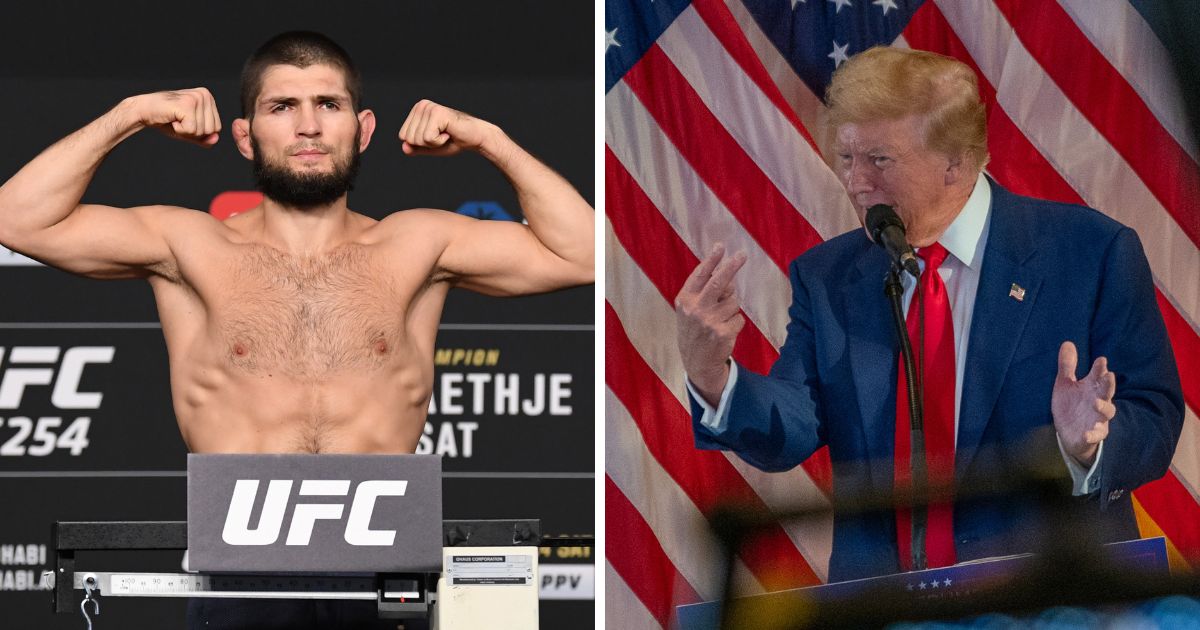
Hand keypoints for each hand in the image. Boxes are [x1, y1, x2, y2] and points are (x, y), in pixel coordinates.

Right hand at [130, 88, 220, 146]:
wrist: (143, 111)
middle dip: (194, 132)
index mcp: (208, 98)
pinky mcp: (187, 105)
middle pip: (212, 130)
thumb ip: (204, 138)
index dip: (200, 132)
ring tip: (175, 119)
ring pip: (202, 131)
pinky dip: (180, 130)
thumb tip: (216, 139)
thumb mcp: (190, 132)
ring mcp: (196, 98)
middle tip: (179, 120)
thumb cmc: (167, 120)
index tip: (185, 121)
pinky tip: (172, 119)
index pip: (217, 128)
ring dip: (186, 131)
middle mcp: (204, 95)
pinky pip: (192, 130)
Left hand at [398, 100, 494, 156]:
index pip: (403, 136)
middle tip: (442, 136)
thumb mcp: (429, 147)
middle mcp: (421, 106)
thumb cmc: (453, 140)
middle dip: (426, 144)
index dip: (419, 144)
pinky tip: (449, 133)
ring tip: (446, 134)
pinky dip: (439, 142)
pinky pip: (428, 138)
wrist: (475, 138)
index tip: (435, 136)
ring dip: (434, 143)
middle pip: (409, 138)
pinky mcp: (437, 113)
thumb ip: (415, 148)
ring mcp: (429, 108)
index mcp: (417, 111)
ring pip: (418, 139)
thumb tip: (404, 147)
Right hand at [674, 244, 747, 405]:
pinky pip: (739, 318)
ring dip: (731, 308)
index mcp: (685, 300)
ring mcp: (709, 321)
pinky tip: (724, 331)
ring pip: (733, 302)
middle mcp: (695, 309)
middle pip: (718, 282)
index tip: (720, 246)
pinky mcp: (723, 332)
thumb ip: (703, 292)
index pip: (699, 275)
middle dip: (731, 266)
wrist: (696, 361)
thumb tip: (727, 274)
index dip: (711, 260)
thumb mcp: (689, 310)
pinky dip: (735, 323)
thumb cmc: (694, 330)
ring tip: (720, 320)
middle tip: (742, 254)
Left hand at [1051, 341, 1116, 466]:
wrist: (1070, 433)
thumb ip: (1067, 366)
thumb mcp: (1065, 384)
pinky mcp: (1093, 434)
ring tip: (1096, 403)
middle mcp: (1098, 401)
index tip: (1101, 359)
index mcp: (1091, 388)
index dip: (1100, 368)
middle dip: (1108, 384)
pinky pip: (1096, 435)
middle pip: (1107, 392)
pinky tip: (1087, 434)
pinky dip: (1093, 435)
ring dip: (1103, 407)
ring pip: (1107, 412)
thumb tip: (1067, 342)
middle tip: (1109, 375)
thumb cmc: (1071, 405)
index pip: (1098, 376)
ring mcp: (1098, 418)